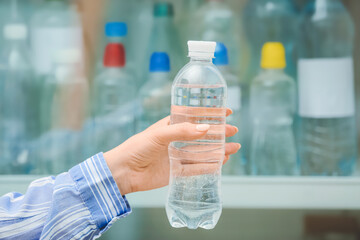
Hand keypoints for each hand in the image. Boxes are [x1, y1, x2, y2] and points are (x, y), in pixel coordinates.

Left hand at [104, 109, 239, 194]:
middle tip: (234, 131)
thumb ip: (182, 132)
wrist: (123, 172)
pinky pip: (197, 168)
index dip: (210, 114)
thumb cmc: (137, 147)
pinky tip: (221, 161)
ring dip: (218, 149)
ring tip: (234, 147)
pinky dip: (210, 165)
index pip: (195, 117)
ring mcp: (178, 156)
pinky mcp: (177, 171)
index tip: (227, 112)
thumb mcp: (159, 135)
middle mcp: (177, 140)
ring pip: (203, 152)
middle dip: (219, 132)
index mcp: (171, 126)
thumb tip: (207, 128)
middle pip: (203, 135)